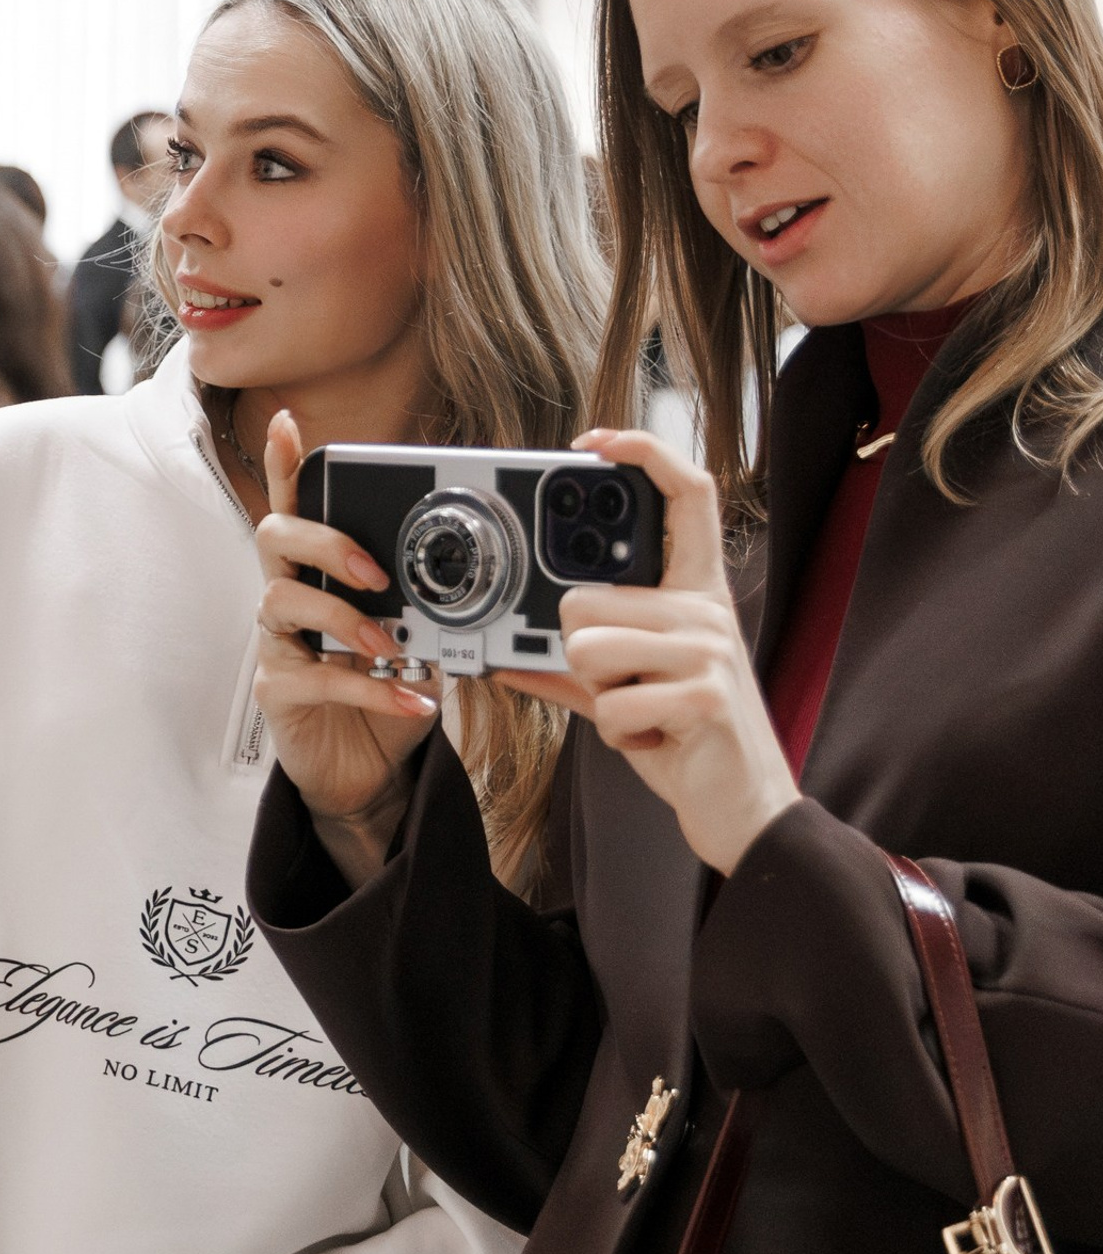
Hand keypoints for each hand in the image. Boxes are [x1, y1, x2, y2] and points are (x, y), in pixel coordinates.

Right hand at [250, 408, 439, 879]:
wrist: (370, 772)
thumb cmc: (388, 693)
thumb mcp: (421, 639)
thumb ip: (433, 603)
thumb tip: (481, 575)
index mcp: (320, 572)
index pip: (295, 507)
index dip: (284, 465)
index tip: (286, 423)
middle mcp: (288, 598)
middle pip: (274, 539)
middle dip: (323, 542)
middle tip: (373, 570)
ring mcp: (278, 645)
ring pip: (282, 602)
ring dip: (343, 617)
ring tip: (390, 645)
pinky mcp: (279, 692)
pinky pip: (317, 678)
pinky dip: (370, 689)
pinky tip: (411, 700)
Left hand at [497, 428, 798, 874]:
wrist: (747, 810)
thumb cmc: (687, 742)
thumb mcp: (627, 694)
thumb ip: (572, 670)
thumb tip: (506, 657)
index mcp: (694, 596)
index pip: (687, 496)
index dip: (643, 454)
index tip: (596, 443)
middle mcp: (706, 612)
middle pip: (584, 597)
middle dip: (576, 652)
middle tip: (618, 684)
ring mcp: (710, 651)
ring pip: (587, 647)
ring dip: (597, 697)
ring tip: (640, 714)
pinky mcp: (705, 697)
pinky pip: (611, 704)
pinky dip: (617, 735)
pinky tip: (654, 741)